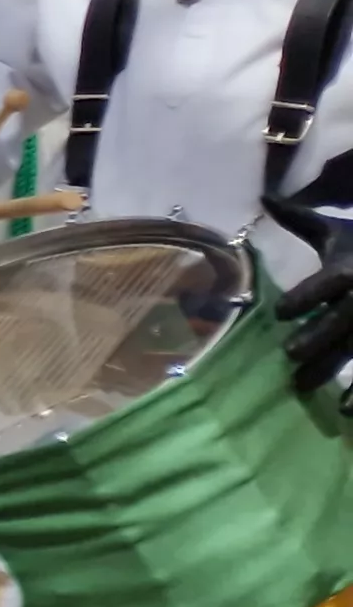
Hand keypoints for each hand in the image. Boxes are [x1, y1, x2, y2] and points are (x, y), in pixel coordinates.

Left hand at [269, 196, 352, 391]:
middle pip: (342, 321)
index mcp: (349, 270)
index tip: (280, 313)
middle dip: (318, 337)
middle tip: (290, 355)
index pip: (326, 284)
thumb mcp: (338, 233)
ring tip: (303, 386)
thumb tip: (263, 197)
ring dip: (332, 368)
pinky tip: (345, 409)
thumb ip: (300, 221)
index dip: (305, 297)